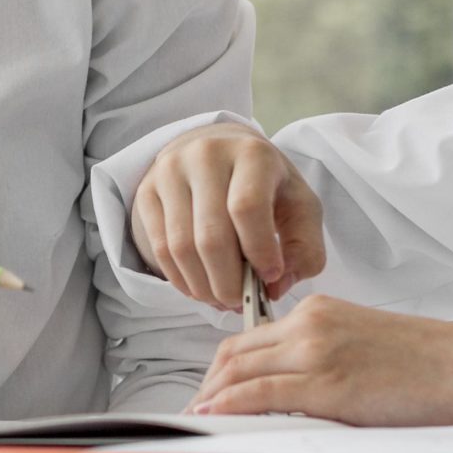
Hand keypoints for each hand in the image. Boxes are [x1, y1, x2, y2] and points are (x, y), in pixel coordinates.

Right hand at [132, 123, 325, 308]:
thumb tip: (276, 288)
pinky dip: (181, 279)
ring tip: (222, 298)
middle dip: (229, 282)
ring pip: (181, 246)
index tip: (271, 277)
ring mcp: (170, 172)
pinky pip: (159, 248)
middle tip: (241, 301)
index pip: (247, 208)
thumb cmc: (266, 185)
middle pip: (211, 235)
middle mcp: (206, 155)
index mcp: (251, 153)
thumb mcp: (300, 207)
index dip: (259, 252)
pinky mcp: (148, 191)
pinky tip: (201, 287)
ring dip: (203, 286)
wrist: (220, 150)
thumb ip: (304, 249)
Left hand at [188, 295, 452, 424]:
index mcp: (319, 311)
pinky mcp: (327, 383)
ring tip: (196, 419)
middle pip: (235, 352)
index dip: (222, 367)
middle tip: (196, 409)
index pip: (250, 336)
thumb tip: (291, 388)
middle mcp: (310, 325)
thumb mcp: (362, 342)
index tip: (212, 389)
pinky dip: (229, 405)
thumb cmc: (426, 361)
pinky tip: (215, 416)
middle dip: (208, 384)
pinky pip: (260, 393)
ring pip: (239, 371)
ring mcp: (316, 352)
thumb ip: (323, 354)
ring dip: (212, 397)